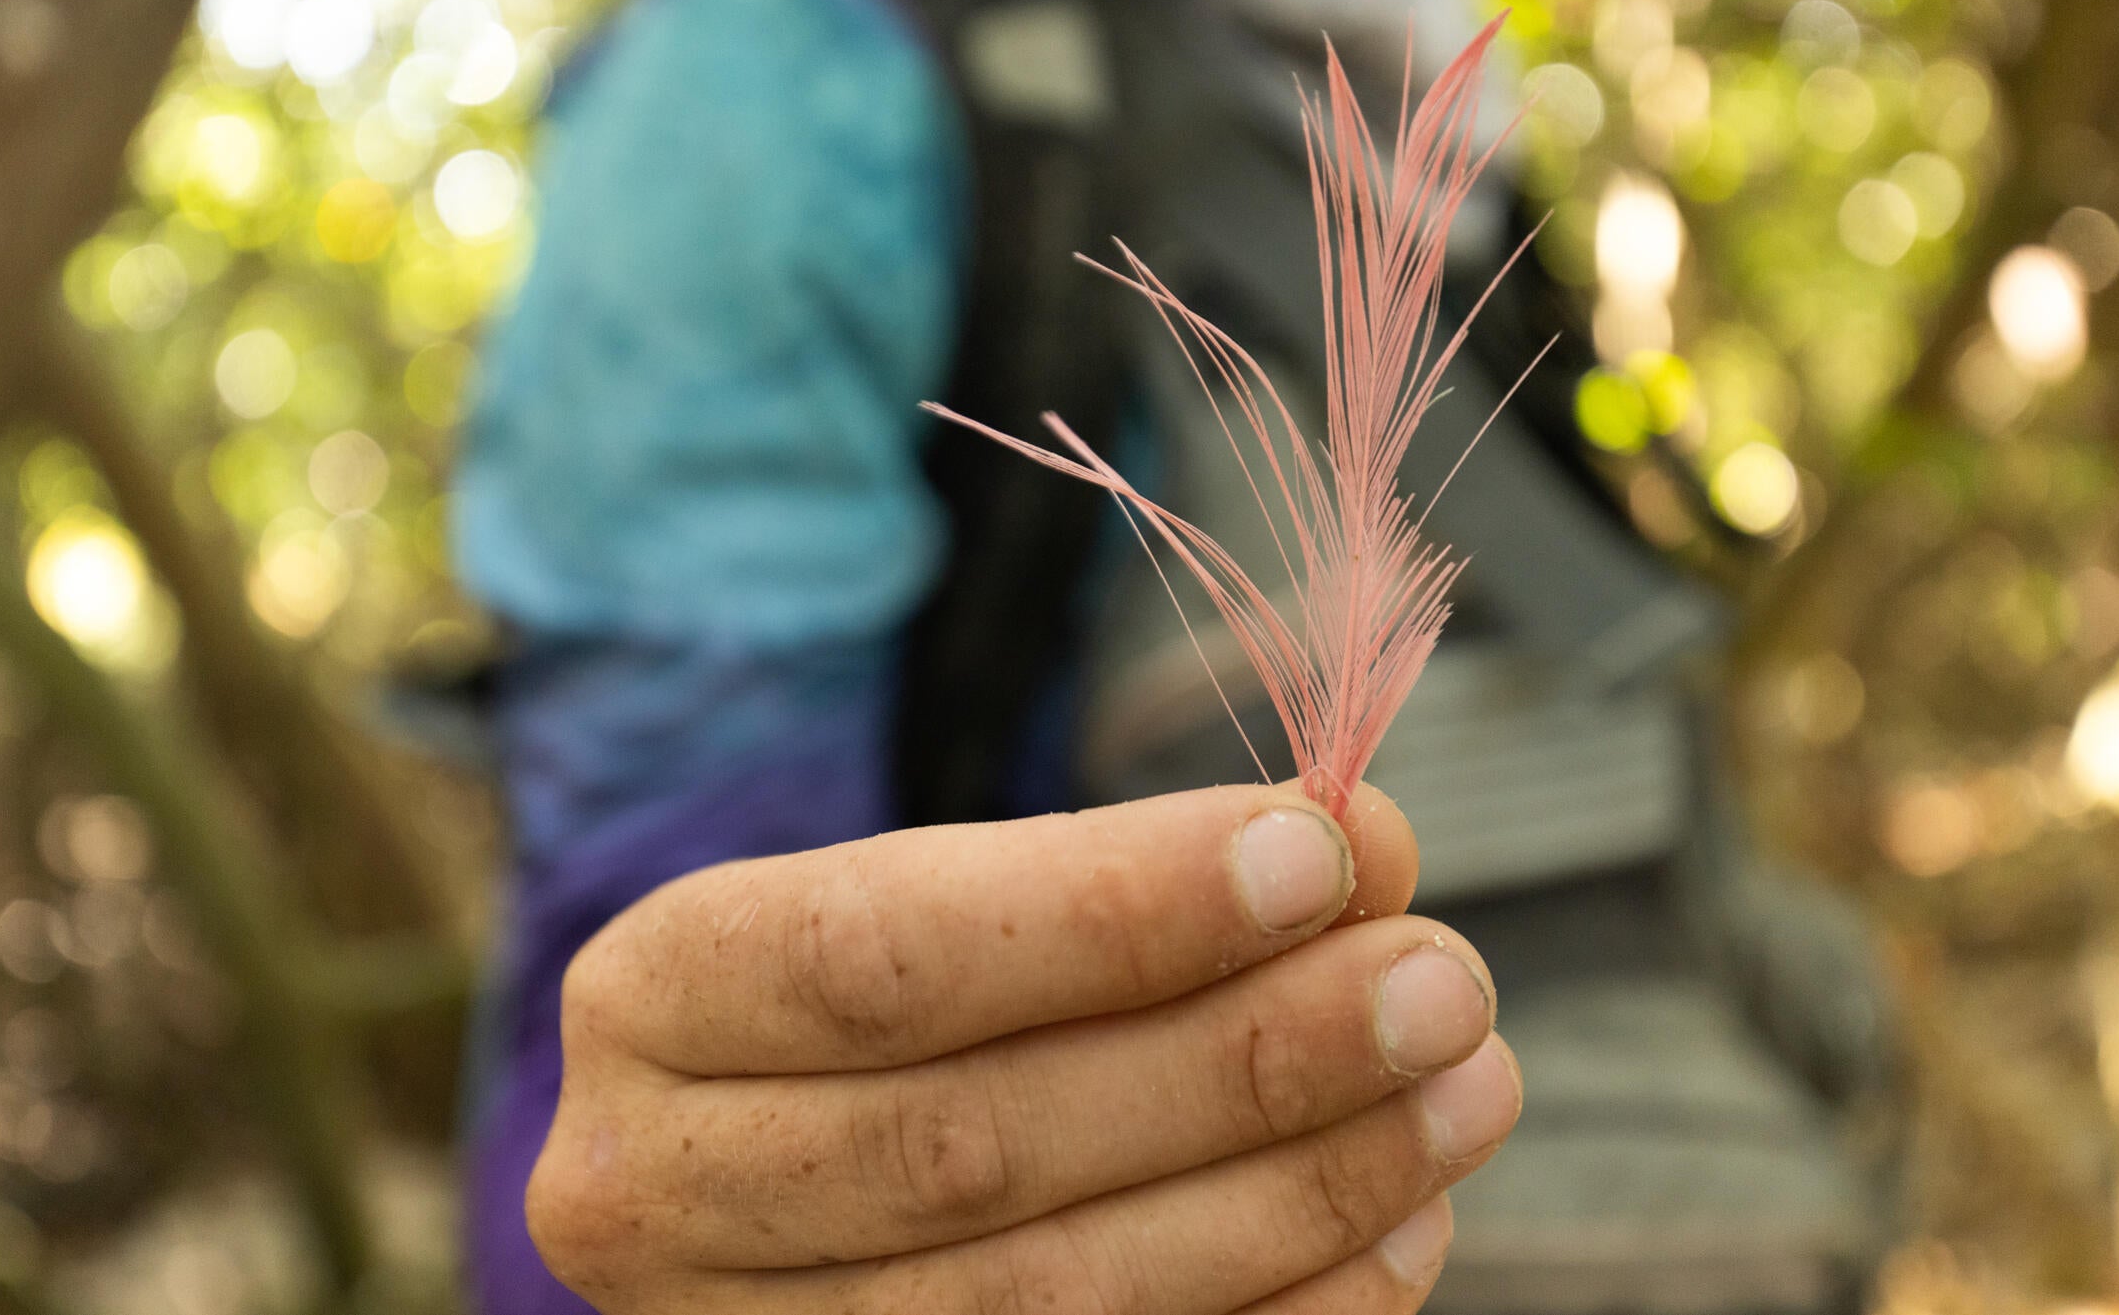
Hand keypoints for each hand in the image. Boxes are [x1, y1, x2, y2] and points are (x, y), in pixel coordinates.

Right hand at [526, 781, 1519, 1312]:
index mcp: (653, 1000)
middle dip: (1239, 1058)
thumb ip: (1119, 885)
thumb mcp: (946, 897)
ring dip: (1296, 1191)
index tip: (1323, 850)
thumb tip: (1354, 851)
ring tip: (1465, 1085)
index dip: (1109, 912)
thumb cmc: (892, 998)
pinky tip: (1406, 1226)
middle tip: (1441, 978)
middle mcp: (655, 1197)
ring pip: (1048, 1299)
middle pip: (973, 1144)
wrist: (782, 1173)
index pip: (876, 956)